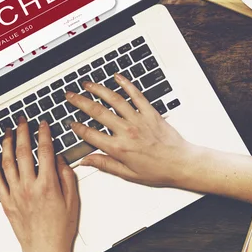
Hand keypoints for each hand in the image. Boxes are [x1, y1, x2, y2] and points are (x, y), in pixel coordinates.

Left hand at [0, 117, 78, 251]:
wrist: (45, 250)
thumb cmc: (60, 229)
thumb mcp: (73, 200)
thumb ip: (66, 176)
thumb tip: (60, 159)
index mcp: (48, 185)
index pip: (45, 151)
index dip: (44, 134)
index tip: (43, 124)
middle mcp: (29, 187)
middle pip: (24, 152)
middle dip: (23, 132)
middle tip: (22, 121)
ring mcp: (16, 194)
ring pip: (7, 162)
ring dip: (7, 144)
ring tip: (8, 132)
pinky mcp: (6, 202)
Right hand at [66, 72, 199, 187]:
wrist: (181, 163)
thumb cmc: (158, 170)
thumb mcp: (128, 174)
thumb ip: (105, 164)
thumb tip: (86, 161)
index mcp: (119, 148)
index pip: (90, 134)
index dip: (77, 128)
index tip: (70, 122)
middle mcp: (126, 131)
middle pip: (97, 112)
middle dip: (80, 102)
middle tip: (70, 95)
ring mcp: (138, 119)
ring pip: (114, 99)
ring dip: (98, 89)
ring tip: (87, 84)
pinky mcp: (150, 112)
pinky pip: (136, 94)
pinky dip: (126, 84)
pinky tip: (117, 77)